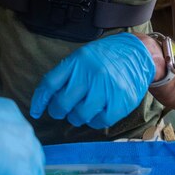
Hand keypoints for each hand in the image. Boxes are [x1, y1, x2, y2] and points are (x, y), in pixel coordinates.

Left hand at [30, 33, 155, 128]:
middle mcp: (91, 74)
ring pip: (79, 115)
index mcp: (77, 61)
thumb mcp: (83, 56)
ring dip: (75, 117)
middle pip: (62, 103)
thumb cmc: (105, 57)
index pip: (50, 83)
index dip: (39, 100)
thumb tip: (48, 99)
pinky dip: (94, 121)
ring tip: (80, 111)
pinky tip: (95, 113)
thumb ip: (67, 74)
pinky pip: (99, 121)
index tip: (36, 112)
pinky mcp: (120, 102)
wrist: (138, 53)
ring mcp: (106, 88)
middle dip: (58, 111)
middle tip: (60, 111)